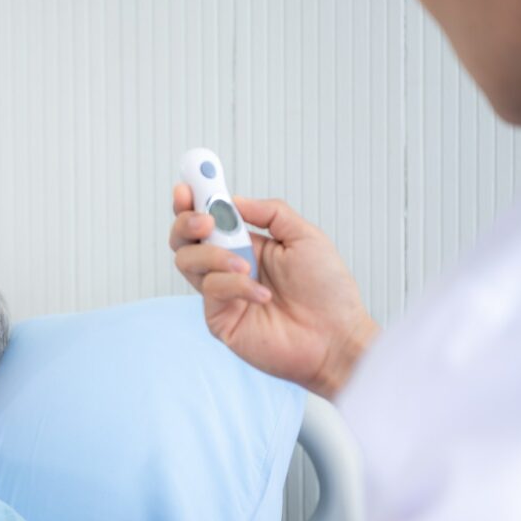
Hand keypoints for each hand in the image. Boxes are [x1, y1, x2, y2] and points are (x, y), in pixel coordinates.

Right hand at [170, 186, 378, 398]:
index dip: (193, 199)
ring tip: (246, 265)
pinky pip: (212, 291)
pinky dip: (235, 286)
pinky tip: (262, 294)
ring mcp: (221, 294)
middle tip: (205, 220)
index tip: (186, 184)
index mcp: (246, 244)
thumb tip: (234, 199)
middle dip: (185, 222)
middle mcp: (228, 267)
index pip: (208, 217)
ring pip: (188, 262)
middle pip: (184, 239)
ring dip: (212, 255)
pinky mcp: (219, 319)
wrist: (336, 337)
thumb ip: (270, 213)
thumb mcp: (305, 237)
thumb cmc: (327, 292)